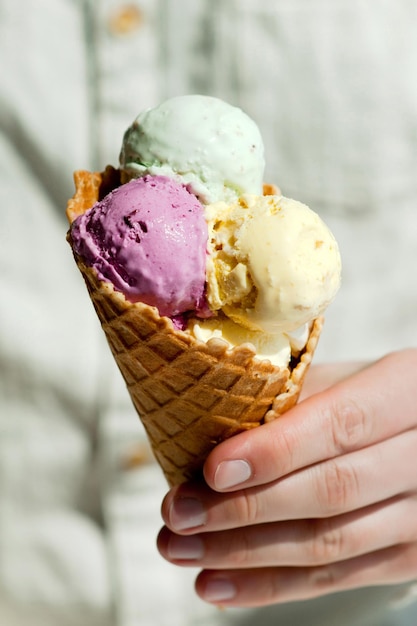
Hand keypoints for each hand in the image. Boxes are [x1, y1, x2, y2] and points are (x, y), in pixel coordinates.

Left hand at [157, 349, 416, 606]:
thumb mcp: (343, 378)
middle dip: (245, 508)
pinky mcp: (408, 557)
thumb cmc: (370, 397)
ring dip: (244, 553)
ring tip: (180, 549)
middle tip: (178, 513)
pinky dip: (270, 585)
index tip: (213, 471)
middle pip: (331, 492)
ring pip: (329, 544)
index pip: (340, 425)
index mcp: (407, 392)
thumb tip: (207, 428)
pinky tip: (216, 583)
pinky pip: (336, 578)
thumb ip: (291, 397)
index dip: (275, 451)